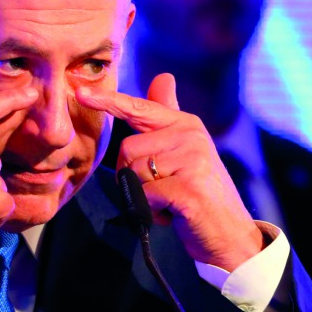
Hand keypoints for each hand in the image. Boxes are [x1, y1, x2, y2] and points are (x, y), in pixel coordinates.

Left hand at [78, 73, 262, 270]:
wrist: (230, 235)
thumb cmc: (200, 193)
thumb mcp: (185, 151)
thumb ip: (168, 116)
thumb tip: (163, 77)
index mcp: (186, 125)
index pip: (140, 108)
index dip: (108, 101)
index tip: (80, 94)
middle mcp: (190, 137)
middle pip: (127, 150)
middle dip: (132, 177)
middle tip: (158, 191)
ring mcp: (192, 162)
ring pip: (133, 174)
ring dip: (142, 197)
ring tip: (168, 202)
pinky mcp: (188, 189)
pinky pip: (144, 196)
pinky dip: (151, 212)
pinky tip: (173, 214)